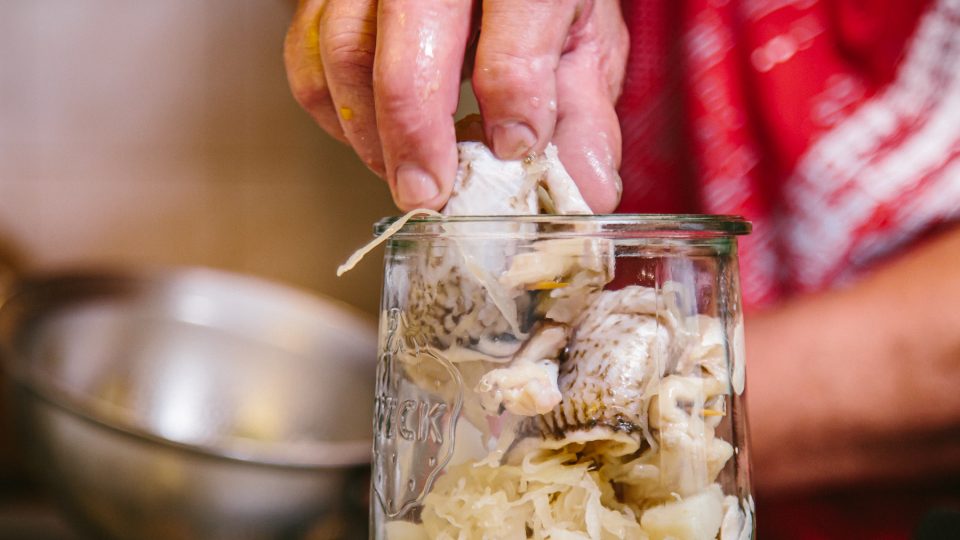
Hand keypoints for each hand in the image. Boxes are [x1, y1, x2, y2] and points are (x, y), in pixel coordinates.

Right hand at [284, 0, 628, 211]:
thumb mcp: (582, 37)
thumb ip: (582, 112)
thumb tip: (584, 191)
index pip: (512, 44)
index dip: (514, 107)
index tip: (515, 151)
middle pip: (409, 50)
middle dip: (415, 136)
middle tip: (426, 194)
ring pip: (343, 51)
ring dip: (367, 130)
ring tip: (401, 171)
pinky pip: (308, 50)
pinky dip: (331, 106)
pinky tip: (369, 134)